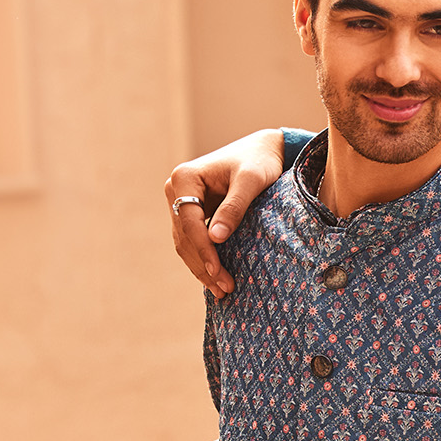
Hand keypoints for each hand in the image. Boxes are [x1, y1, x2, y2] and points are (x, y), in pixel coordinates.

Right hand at [168, 128, 287, 297]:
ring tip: (222, 290)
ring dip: (202, 267)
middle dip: (203, 265)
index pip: (189, 223)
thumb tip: (216, 238)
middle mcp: (176, 190)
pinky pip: (193, 240)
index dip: (204, 250)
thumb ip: (235, 206)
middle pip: (184, 237)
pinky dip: (204, 259)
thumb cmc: (260, 160)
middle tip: (225, 289)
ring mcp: (181, 202)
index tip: (219, 272)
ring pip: (186, 243)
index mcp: (184, 178)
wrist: (264, 150)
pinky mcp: (193, 213)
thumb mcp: (251, 180)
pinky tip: (216, 277)